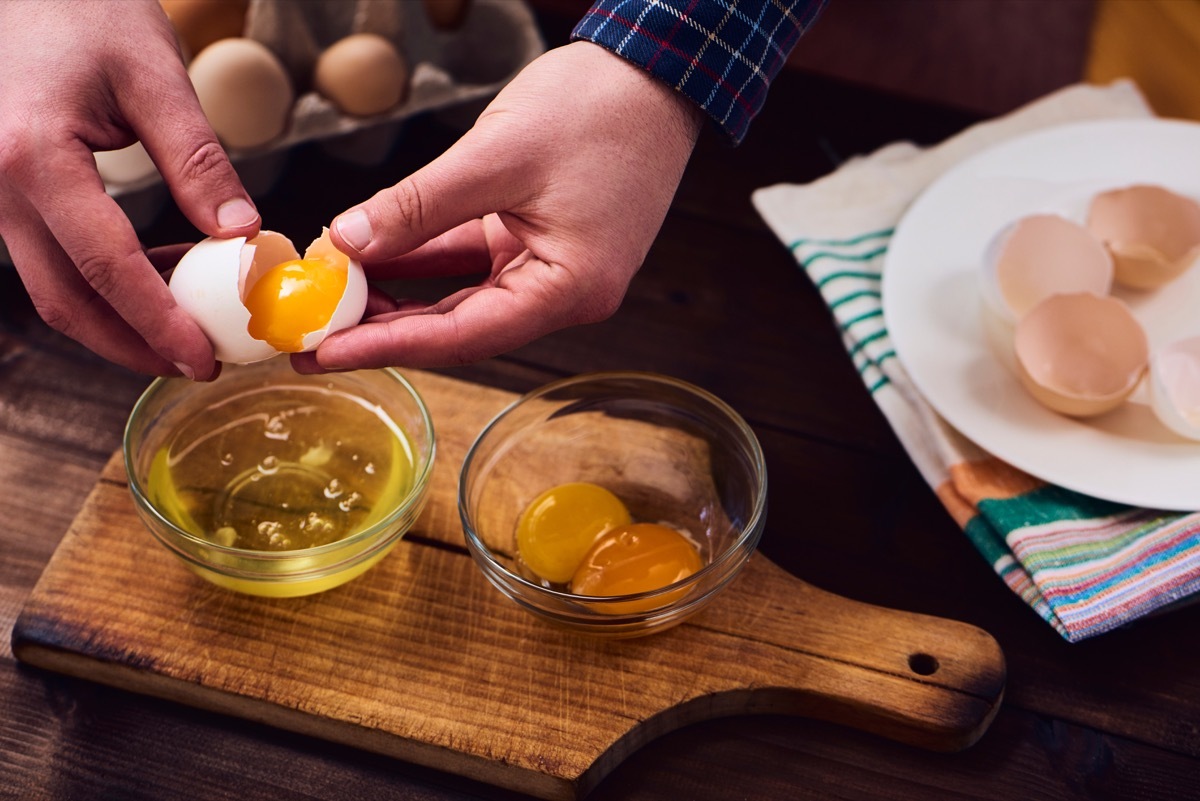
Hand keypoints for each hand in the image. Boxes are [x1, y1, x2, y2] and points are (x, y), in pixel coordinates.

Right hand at [0, 0, 259, 378]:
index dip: (158, 322)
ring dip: (118, 321)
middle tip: (196, 364)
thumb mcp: (156, 78)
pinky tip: (162, 277)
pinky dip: (106, 283)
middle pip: (64, 299)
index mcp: (34, 158)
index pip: (105, 267)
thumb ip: (198, 161)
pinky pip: (54, 258)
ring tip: (188, 331)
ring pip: (54, 287)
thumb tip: (243, 235)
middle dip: (131, 346)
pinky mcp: (9, 193)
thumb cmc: (84, 11)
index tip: (203, 357)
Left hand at [295, 40, 703, 371]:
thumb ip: (419, 207)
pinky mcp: (540, 241)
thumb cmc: (599, 109)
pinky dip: (425, 261)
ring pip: (462, 297)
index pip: (463, 336)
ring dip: (401, 296)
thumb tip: (348, 242)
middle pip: (460, 327)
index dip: (387, 345)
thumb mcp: (497, 157)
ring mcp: (552, 268)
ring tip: (333, 297)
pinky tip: (372, 259)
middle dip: (384, 329)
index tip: (325, 352)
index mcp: (569, 289)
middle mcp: (564, 293)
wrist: (654, 73)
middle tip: (313, 336)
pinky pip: (472, 262)